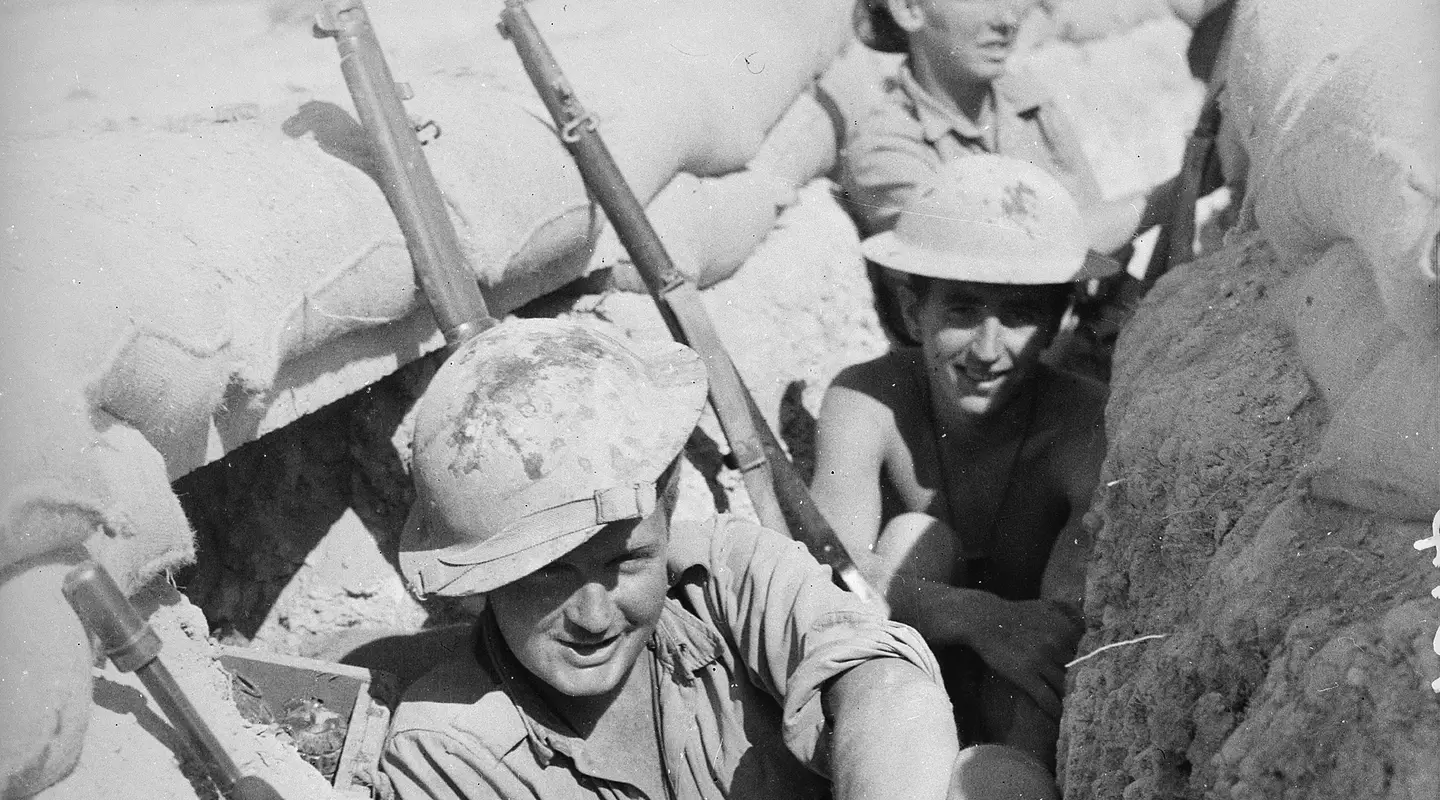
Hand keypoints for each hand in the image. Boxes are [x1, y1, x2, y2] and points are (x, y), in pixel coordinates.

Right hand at [961, 595, 1083, 719]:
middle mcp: (1057, 645)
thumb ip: (1071, 614)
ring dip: (1072, 702)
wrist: (985, 619)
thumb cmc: (1016, 613)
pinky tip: (1060, 720)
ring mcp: (1041, 661)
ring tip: (1079, 714)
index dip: (1095, 669)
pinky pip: (1047, 699)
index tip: (1102, 681)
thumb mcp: (1047, 608)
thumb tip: (1089, 622)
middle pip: (1080, 673)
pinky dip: (1055, 711)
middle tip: (1094, 701)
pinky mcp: (1025, 675)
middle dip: (1086, 687)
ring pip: (1065, 688)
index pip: (1091, 655)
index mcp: (1066, 629)